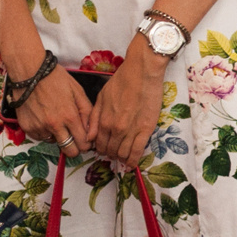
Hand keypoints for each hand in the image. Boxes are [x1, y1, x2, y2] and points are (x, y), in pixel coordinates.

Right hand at [10, 55, 95, 154]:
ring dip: (58, 136)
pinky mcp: (27, 127)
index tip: (86, 140)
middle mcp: (54, 125)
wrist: (30, 71)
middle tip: (74, 137)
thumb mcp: (78, 91)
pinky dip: (44, 131)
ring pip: (54, 142)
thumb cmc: (55, 78)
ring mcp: (39, 127)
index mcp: (69, 116)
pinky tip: (44, 117)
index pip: (83, 144)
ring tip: (56, 119)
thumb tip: (91, 132)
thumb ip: (87, 112)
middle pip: (69, 151)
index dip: (87, 144)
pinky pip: (40, 136)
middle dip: (74, 147)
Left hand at [92, 44, 167, 165]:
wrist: (142, 72)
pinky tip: (131, 164)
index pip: (99, 144)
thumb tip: (90, 138)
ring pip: (123, 153)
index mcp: (103, 121)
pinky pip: (138, 151)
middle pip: (111, 151)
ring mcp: (131, 130)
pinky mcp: (146, 130)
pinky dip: (133, 160)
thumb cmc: (121, 82)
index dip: (101, 150)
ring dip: (121, 158)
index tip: (104, 150)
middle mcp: (115, 129)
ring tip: (123, 157)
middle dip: (111, 155)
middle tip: (114, 154)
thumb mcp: (101, 97)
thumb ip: (94, 119)